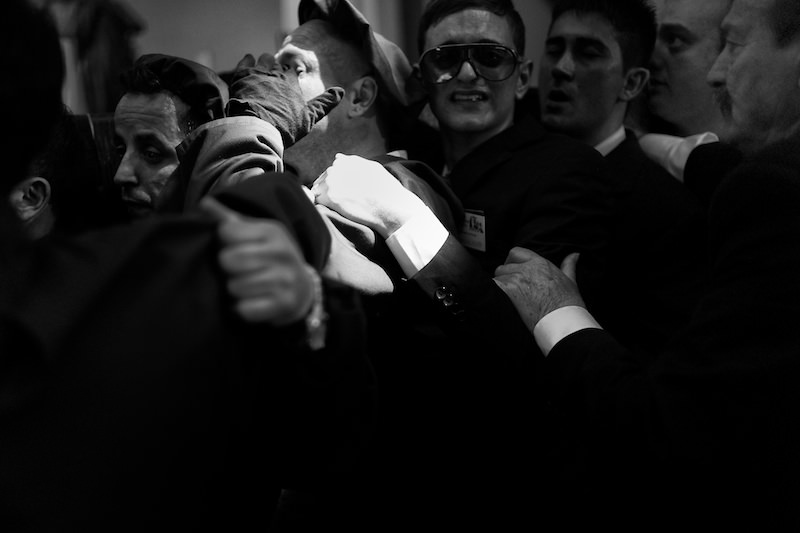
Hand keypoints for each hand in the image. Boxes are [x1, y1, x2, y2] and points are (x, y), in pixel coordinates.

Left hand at [200, 196, 314, 325]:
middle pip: (228, 259)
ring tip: (247, 286)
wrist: (303, 289)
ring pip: (234, 286)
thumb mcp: (256, 234)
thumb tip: (204, 203)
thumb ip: (229, 221)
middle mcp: (282, 252)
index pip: (226, 231)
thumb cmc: (271, 258)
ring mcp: (285, 279)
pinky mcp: (284, 304)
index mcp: (272, 231)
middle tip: (239, 270)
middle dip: (227, 268)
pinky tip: (252, 302)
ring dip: (235, 290)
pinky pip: (244, 309)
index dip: (223, 242)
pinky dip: (242, 309)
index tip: (235, 247)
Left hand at [225, 53, 344, 147]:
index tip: (286, 81)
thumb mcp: (309, 118)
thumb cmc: (285, 127)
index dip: (289, 76)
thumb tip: (341, 91)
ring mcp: (259, 74)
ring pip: (264, 60)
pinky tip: (249, 63)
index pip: (291, 72)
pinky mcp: (243, 76)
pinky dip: (248, 61)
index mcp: (292, 83)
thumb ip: (324, 104)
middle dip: (276, 69)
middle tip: (272, 80)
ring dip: (264, 63)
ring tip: (262, 72)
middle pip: (277, 64)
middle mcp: (277, 74)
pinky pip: (246, 61)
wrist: (258, 129)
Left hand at [311, 154, 428, 237]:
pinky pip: (318, 202)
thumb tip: (337, 157)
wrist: (390, 207)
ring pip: (319, 190)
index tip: (345, 192)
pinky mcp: (330, 197)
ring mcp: (332, 182)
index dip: (337, 183)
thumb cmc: (385, 189)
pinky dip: (324, 207)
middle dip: (330, 189)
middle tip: (344, 201)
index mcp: (345, 161)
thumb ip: (353, 162)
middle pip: (323, 180)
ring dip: (326, 198)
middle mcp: (336, 168)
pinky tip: (337, 211)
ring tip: (341, 206)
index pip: (331, 171)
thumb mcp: (372, 167)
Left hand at [494, 248, 584, 334]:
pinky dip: (494, 294)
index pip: (516, 252)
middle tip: (510, 290)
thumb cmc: (569, 304)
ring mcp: (517, 279)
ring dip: (500, 287)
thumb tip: (574, 255)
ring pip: (497, 277)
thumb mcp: (571, 281)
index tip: (513, 272)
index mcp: (540, 263)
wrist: (563, 321)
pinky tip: (501, 302)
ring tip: (507, 299)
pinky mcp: (509, 291)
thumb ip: (569, 265)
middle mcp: (527, 268)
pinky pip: (494, 287)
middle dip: (504, 277)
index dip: (511, 262)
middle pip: (503, 266)